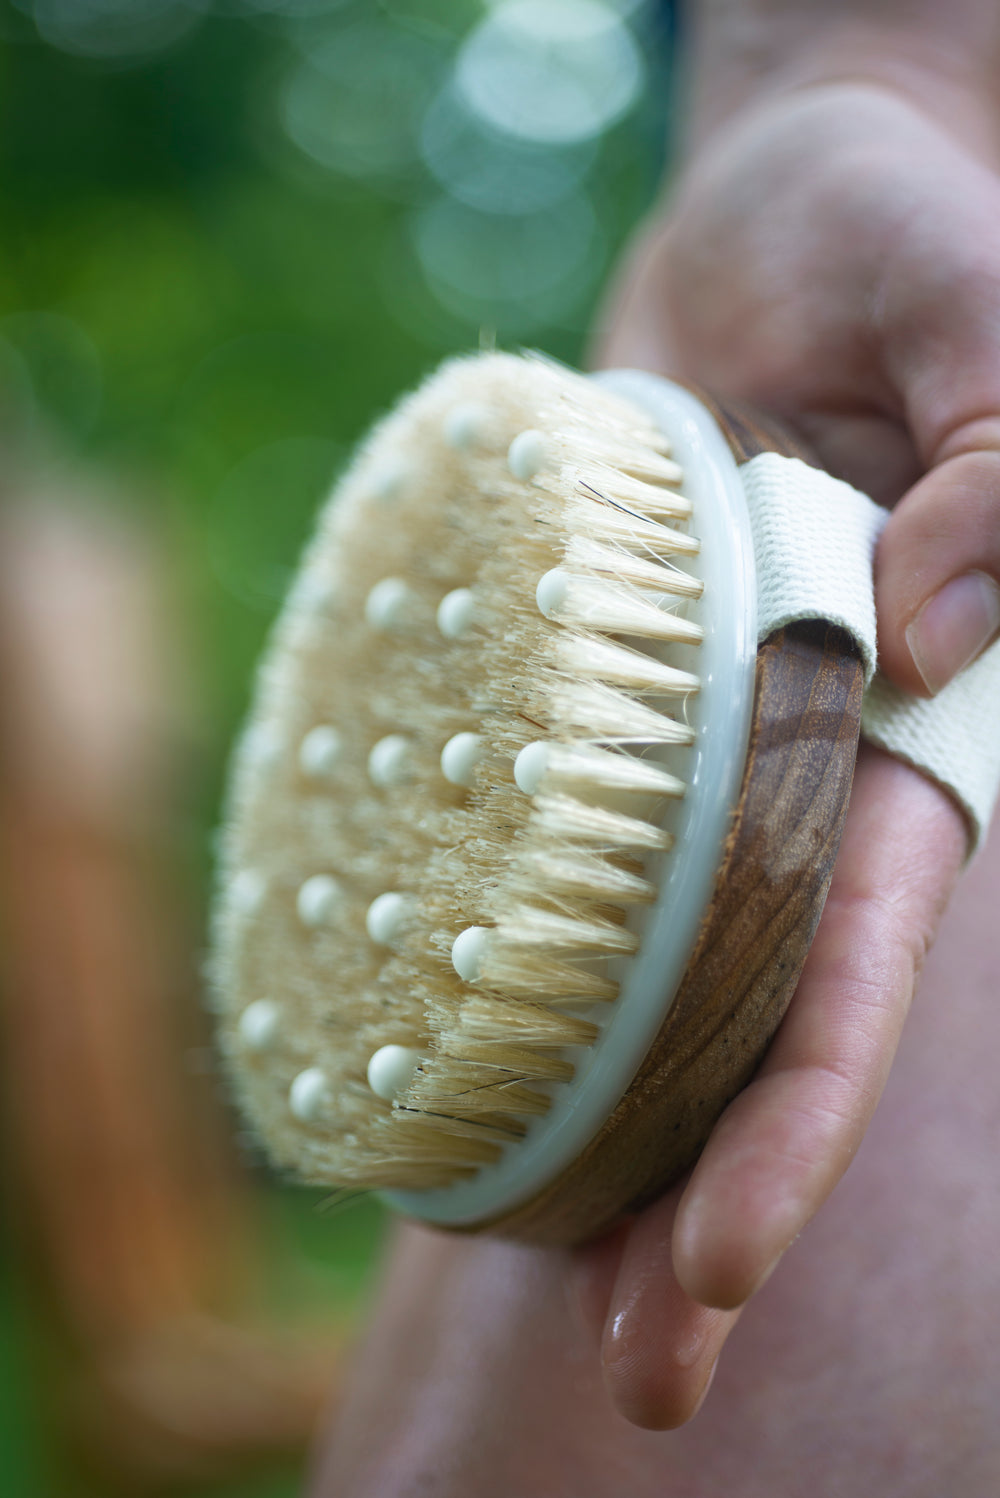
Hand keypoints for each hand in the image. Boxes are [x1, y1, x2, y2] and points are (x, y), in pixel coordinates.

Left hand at [579, 81, 988, 1425]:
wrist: (776, 225)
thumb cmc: (907, 244)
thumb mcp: (990, 308)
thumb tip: (920, 624)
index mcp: (910, 734)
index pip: (855, 962)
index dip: (796, 1117)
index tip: (718, 1263)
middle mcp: (800, 767)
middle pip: (746, 1017)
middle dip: (699, 1196)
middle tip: (638, 1379)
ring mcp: (684, 737)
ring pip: (639, 957)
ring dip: (591, 1115)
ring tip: (512, 1275)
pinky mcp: (586, 686)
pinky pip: (531, 824)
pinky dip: (496, 931)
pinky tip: (430, 1047)